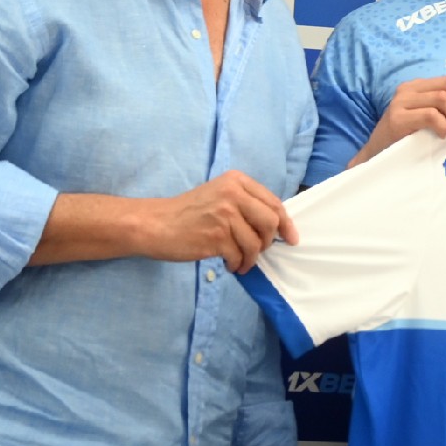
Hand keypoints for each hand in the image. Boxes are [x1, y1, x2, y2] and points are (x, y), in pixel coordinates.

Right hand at [139, 171, 295, 273]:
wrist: (155, 224)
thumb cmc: (188, 212)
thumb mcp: (219, 196)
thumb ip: (246, 204)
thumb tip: (277, 225)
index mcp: (236, 181)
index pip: (273, 203)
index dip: (285, 223)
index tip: (290, 237)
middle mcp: (232, 194)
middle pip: (270, 222)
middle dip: (268, 241)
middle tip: (259, 251)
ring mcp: (224, 215)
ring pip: (256, 243)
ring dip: (251, 258)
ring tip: (241, 262)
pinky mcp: (216, 237)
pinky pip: (239, 256)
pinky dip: (238, 264)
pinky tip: (229, 265)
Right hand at [350, 76, 445, 167]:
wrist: (377, 158)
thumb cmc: (409, 141)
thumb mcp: (432, 122)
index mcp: (420, 86)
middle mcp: (409, 89)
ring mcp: (401, 102)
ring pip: (443, 98)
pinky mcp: (396, 118)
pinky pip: (430, 115)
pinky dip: (444, 126)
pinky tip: (443, 136)